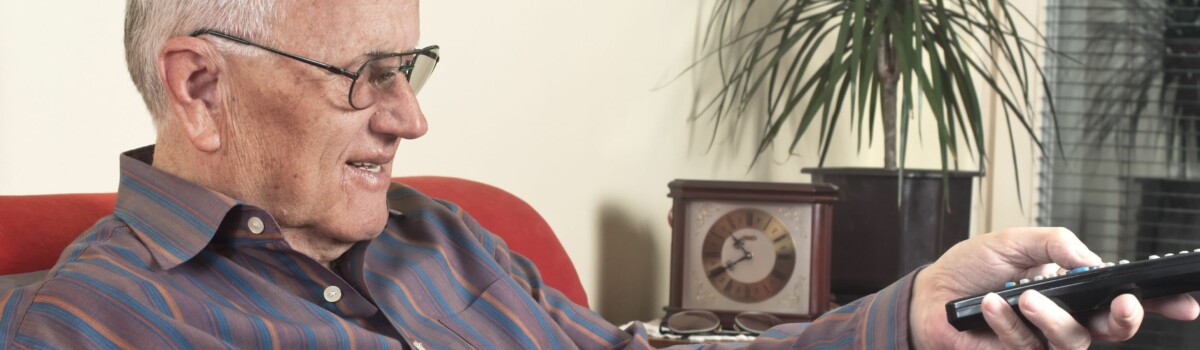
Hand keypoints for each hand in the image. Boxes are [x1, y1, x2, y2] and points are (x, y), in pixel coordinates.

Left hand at [909, 227, 1199, 348]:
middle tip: (1120, 303)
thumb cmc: (974, 267)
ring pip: (1073, 341)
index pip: (1123, 297)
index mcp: (1075, 288)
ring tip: (1024, 297)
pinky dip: (1010, 323)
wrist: (930, 293)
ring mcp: (1044, 341)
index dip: (1160, 303)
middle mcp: (1067, 317)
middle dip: (1124, 318)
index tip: (1186, 303)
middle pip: (1113, 329)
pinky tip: (993, 306)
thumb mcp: (1014, 241)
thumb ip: (1055, 244)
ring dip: (1051, 318)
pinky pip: (1027, 346)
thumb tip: (1093, 260)